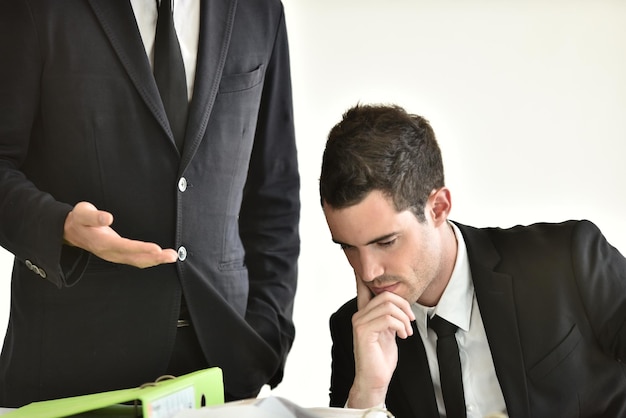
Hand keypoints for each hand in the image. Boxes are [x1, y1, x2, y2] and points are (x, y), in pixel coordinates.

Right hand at [63, 201, 177, 267]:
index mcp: (102, 243)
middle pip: (135, 258)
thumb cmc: (79, 220)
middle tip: (172, 255)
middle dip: (155, 258)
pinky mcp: (119, 255)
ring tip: (172, 257)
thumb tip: (108, 217)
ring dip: (156, 260)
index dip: (141, 249)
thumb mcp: (82, 213)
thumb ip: (94, 216)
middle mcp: (110, 252)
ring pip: (138, 261)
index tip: (156, 249)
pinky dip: (150, 260)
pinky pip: (136, 260)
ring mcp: (115, 256)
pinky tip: (161, 257)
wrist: (71, 231)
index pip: (125, 247)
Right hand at [348, 275, 414, 408]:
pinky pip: (388, 318)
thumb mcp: (388, 332)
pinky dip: (401, 326)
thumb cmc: (381, 358)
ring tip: (407, 332)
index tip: (362, 266)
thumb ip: (388, 317)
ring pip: (388, 305)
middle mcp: (359, 315)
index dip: (364, 275)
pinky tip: (402, 336)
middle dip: (405, 306)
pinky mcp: (363, 331)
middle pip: (386, 295)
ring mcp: (359, 322)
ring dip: (404, 319)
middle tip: (410, 321)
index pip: (362, 287)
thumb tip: (397, 304)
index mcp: (364, 313)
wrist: (375, 379)